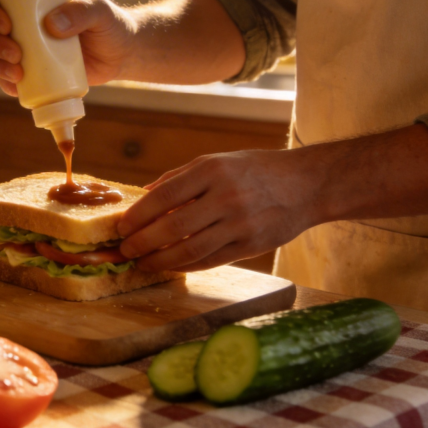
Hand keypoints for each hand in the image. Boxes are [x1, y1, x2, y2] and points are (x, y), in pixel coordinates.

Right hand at [0, 0, 135, 95]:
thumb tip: (51, 25)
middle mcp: (19, 21)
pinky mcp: (29, 71)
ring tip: (18, 74)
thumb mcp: (101, 11)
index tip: (5, 25)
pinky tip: (15, 88)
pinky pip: (3, 77)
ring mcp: (22, 47)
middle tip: (15, 54)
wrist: (121, 54)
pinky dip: (3, 83)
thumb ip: (82, 12)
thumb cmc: (110, 25)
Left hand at [117, 149, 317, 272]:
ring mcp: (240, 224)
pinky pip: (211, 260)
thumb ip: (180, 178)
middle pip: (173, 227)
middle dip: (143, 242)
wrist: (306, 184)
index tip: (121, 227)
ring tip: (142, 263)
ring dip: (160, 260)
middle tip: (125, 250)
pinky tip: (170, 265)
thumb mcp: (217, 161)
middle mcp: (225, 197)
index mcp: (212, 171)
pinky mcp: (251, 246)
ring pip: (190, 250)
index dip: (139, 215)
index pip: (165, 196)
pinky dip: (186, 266)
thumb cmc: (255, 169)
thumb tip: (145, 194)